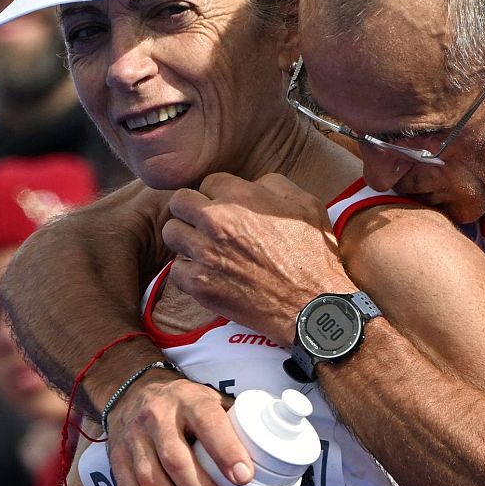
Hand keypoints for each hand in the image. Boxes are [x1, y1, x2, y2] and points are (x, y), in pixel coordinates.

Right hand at [107, 374, 251, 485]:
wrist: (134, 393)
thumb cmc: (185, 405)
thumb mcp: (211, 401)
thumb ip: (235, 425)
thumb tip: (274, 456)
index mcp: (189, 400)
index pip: (209, 423)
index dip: (227, 451)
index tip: (244, 478)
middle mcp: (157, 417)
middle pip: (177, 459)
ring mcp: (133, 438)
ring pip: (152, 480)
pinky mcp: (116, 458)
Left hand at [164, 173, 355, 343]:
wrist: (313, 304)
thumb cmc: (313, 255)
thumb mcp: (306, 204)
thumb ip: (274, 185)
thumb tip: (253, 184)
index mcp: (241, 198)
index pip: (209, 181)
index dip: (219, 194)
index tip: (227, 208)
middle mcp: (217, 222)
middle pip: (179, 201)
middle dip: (192, 209)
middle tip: (205, 223)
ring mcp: (205, 254)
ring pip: (171, 233)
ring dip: (185, 238)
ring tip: (203, 248)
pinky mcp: (200, 284)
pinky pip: (175, 270)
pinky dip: (188, 272)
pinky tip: (206, 273)